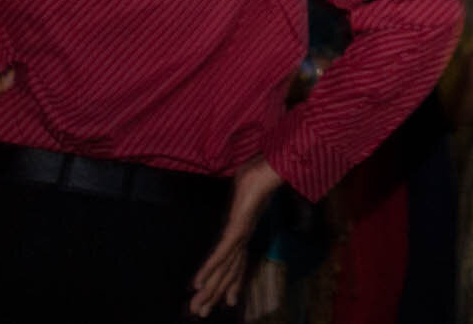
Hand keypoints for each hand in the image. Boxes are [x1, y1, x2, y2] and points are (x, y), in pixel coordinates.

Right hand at [189, 157, 283, 317]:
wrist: (274, 164)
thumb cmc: (261, 171)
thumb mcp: (245, 188)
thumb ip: (243, 194)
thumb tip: (241, 189)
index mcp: (244, 229)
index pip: (236, 262)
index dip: (228, 282)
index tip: (224, 300)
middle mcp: (244, 236)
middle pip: (229, 271)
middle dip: (214, 293)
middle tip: (201, 314)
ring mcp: (241, 233)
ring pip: (224, 268)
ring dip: (209, 289)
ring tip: (197, 308)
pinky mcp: (239, 227)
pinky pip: (222, 252)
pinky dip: (209, 269)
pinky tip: (198, 283)